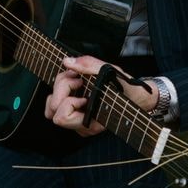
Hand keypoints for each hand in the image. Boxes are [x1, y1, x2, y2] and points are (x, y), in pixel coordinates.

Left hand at [44, 55, 158, 134]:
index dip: (67, 95)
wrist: (136, 97)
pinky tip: (74, 85)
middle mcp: (83, 126)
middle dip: (61, 88)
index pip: (62, 116)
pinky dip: (60, 93)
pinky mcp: (76, 117)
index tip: (81, 82)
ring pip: (51, 111)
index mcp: (91, 121)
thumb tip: (67, 62)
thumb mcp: (110, 71)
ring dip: (59, 91)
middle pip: (53, 112)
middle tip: (77, 77)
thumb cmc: (125, 88)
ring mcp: (78, 123)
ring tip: (74, 81)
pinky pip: (57, 108)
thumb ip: (88, 65)